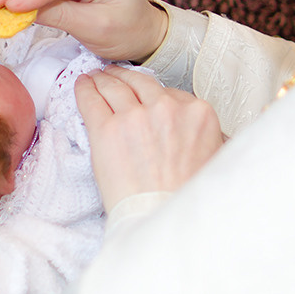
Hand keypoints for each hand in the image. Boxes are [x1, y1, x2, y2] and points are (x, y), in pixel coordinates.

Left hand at [75, 65, 223, 211]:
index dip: (153, 94)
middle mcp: (166, 108)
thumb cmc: (185, 197)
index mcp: (197, 113)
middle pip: (142, 83)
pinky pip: (92, 100)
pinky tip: (82, 84)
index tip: (143, 94)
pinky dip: (85, 89)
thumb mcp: (213, 159)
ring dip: (103, 78)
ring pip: (115, 87)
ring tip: (95, 76)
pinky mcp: (106, 130)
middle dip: (125, 78)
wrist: (161, 218)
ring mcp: (135, 117)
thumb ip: (206, 137)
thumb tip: (203, 133)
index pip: (170, 93)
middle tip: (113, 75)